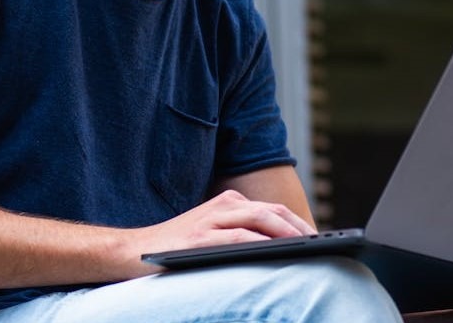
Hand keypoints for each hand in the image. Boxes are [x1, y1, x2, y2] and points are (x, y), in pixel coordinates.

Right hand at [127, 189, 315, 273]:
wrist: (132, 250)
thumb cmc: (177, 248)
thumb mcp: (212, 234)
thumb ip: (240, 234)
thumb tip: (280, 249)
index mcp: (228, 203)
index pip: (272, 210)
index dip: (297, 222)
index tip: (317, 237)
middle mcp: (222, 206)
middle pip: (271, 211)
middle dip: (298, 226)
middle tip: (319, 242)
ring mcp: (210, 220)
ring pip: (258, 219)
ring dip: (285, 231)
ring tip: (305, 245)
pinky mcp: (199, 238)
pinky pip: (236, 236)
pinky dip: (259, 241)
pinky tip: (273, 250)